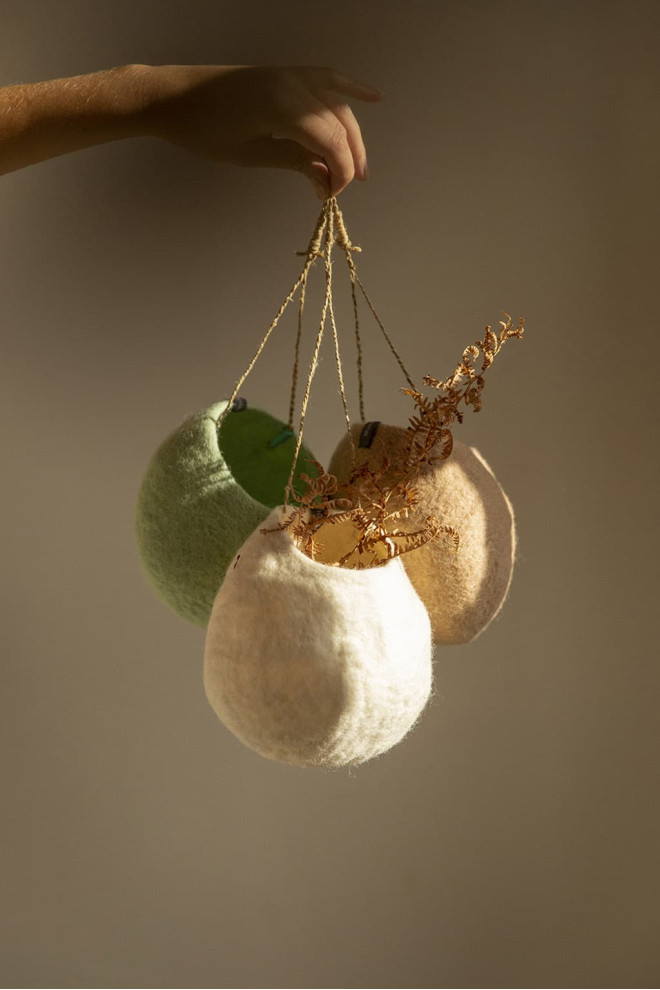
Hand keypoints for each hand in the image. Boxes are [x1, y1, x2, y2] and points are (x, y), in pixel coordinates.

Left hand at [142, 64, 382, 198]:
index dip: (340, 171)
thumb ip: (294, 162)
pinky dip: (350, 88)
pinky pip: (326, 78)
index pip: (331, 142)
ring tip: (358, 165)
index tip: (332, 194)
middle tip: (346, 187)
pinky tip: (373, 96)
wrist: (173, 96)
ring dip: (351, 134)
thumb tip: (325, 180)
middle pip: (339, 124)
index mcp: (283, 107)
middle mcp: (293, 84)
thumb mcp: (251, 153)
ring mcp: (290, 74)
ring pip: (337, 104)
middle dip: (348, 158)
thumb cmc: (205, 130)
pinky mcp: (284, 72)